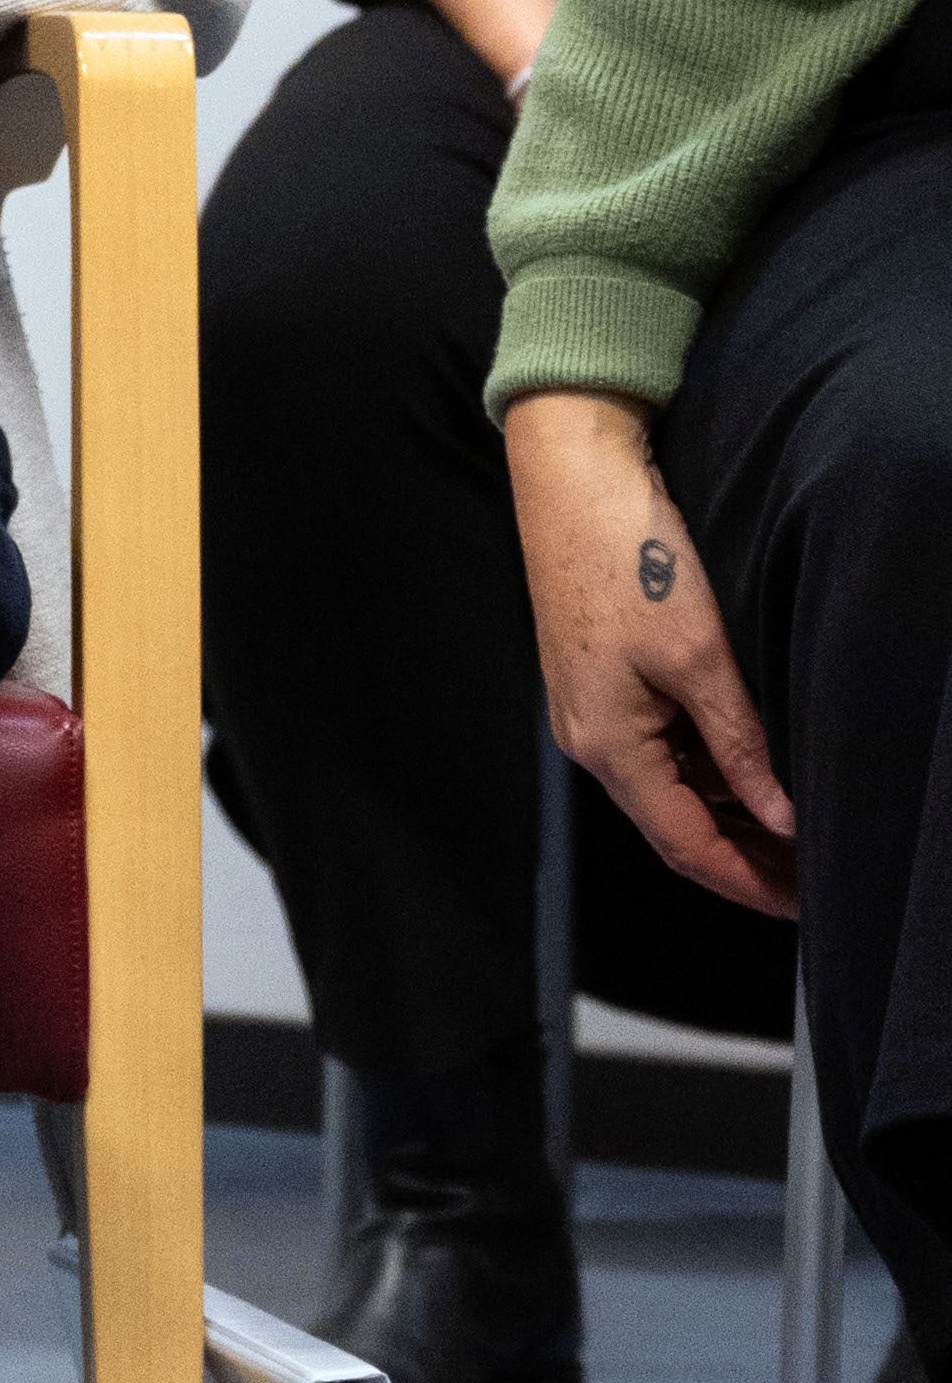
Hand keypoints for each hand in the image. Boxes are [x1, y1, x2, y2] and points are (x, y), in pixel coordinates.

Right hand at [504, 391, 794, 916]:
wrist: (570, 477)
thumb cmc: (629, 558)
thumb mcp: (701, 657)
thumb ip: (741, 744)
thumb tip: (780, 816)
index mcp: (608, 745)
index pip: (685, 845)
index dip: (748, 881)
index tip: (804, 904)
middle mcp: (591, 738)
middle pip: (674, 826)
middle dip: (744, 857)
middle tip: (812, 877)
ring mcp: (592, 708)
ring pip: (669, 788)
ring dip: (728, 815)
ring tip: (796, 829)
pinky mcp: (600, 678)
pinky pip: (659, 748)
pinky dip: (707, 772)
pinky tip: (751, 769)